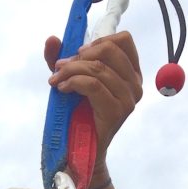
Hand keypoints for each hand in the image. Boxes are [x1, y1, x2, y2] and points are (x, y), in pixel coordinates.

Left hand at [45, 31, 142, 179]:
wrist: (81, 150)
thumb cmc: (79, 115)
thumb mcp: (71, 81)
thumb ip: (63, 60)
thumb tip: (52, 39)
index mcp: (130, 72)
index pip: (124, 40)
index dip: (98, 41)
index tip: (78, 53)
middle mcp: (135, 84)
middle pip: (109, 50)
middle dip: (79, 56)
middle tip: (60, 69)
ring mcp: (129, 98)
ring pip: (98, 68)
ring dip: (71, 71)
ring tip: (56, 81)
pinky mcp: (117, 111)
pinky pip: (94, 86)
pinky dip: (74, 82)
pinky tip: (63, 89)